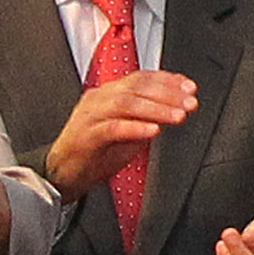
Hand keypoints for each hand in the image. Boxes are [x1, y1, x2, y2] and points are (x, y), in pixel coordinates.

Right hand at [49, 69, 195, 195]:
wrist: (62, 176)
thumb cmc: (93, 154)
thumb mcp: (127, 132)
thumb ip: (147, 118)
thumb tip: (175, 109)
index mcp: (107, 94)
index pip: (141, 78)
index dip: (167, 80)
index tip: (190, 88)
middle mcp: (98, 99)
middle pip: (136, 87)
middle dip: (168, 94)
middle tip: (190, 102)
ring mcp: (90, 116)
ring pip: (126, 103)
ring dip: (157, 109)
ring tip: (179, 116)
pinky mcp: (86, 137)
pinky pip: (113, 128)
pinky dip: (136, 128)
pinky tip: (154, 131)